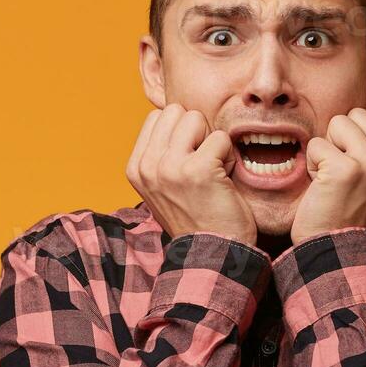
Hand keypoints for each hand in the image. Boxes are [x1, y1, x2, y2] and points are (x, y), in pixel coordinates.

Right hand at [125, 104, 256, 245]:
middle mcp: (147, 166)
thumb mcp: (163, 186)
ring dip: (212, 142)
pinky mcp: (198, 170)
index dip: (181, 133)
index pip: (158, 117)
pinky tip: (224, 181)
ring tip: (214, 171)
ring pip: (197, 118)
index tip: (188, 163)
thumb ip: (160, 153)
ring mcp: (171, 167)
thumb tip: (171, 113)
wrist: (212, 254)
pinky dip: (229, 158)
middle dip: (197, 132)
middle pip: (177, 112)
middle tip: (203, 164)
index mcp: (135, 167)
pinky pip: (220, 138)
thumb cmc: (195, 217)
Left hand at [291, 107, 365, 244]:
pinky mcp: (345, 169)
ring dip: (328, 150)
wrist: (337, 248)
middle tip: (344, 173)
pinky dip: (312, 165)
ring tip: (334, 178)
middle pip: (356, 114)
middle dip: (342, 139)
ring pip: (337, 123)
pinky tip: (323, 187)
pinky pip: (316, 144)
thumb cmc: (353, 207)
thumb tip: (363, 109)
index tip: (359, 167)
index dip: (358, 136)